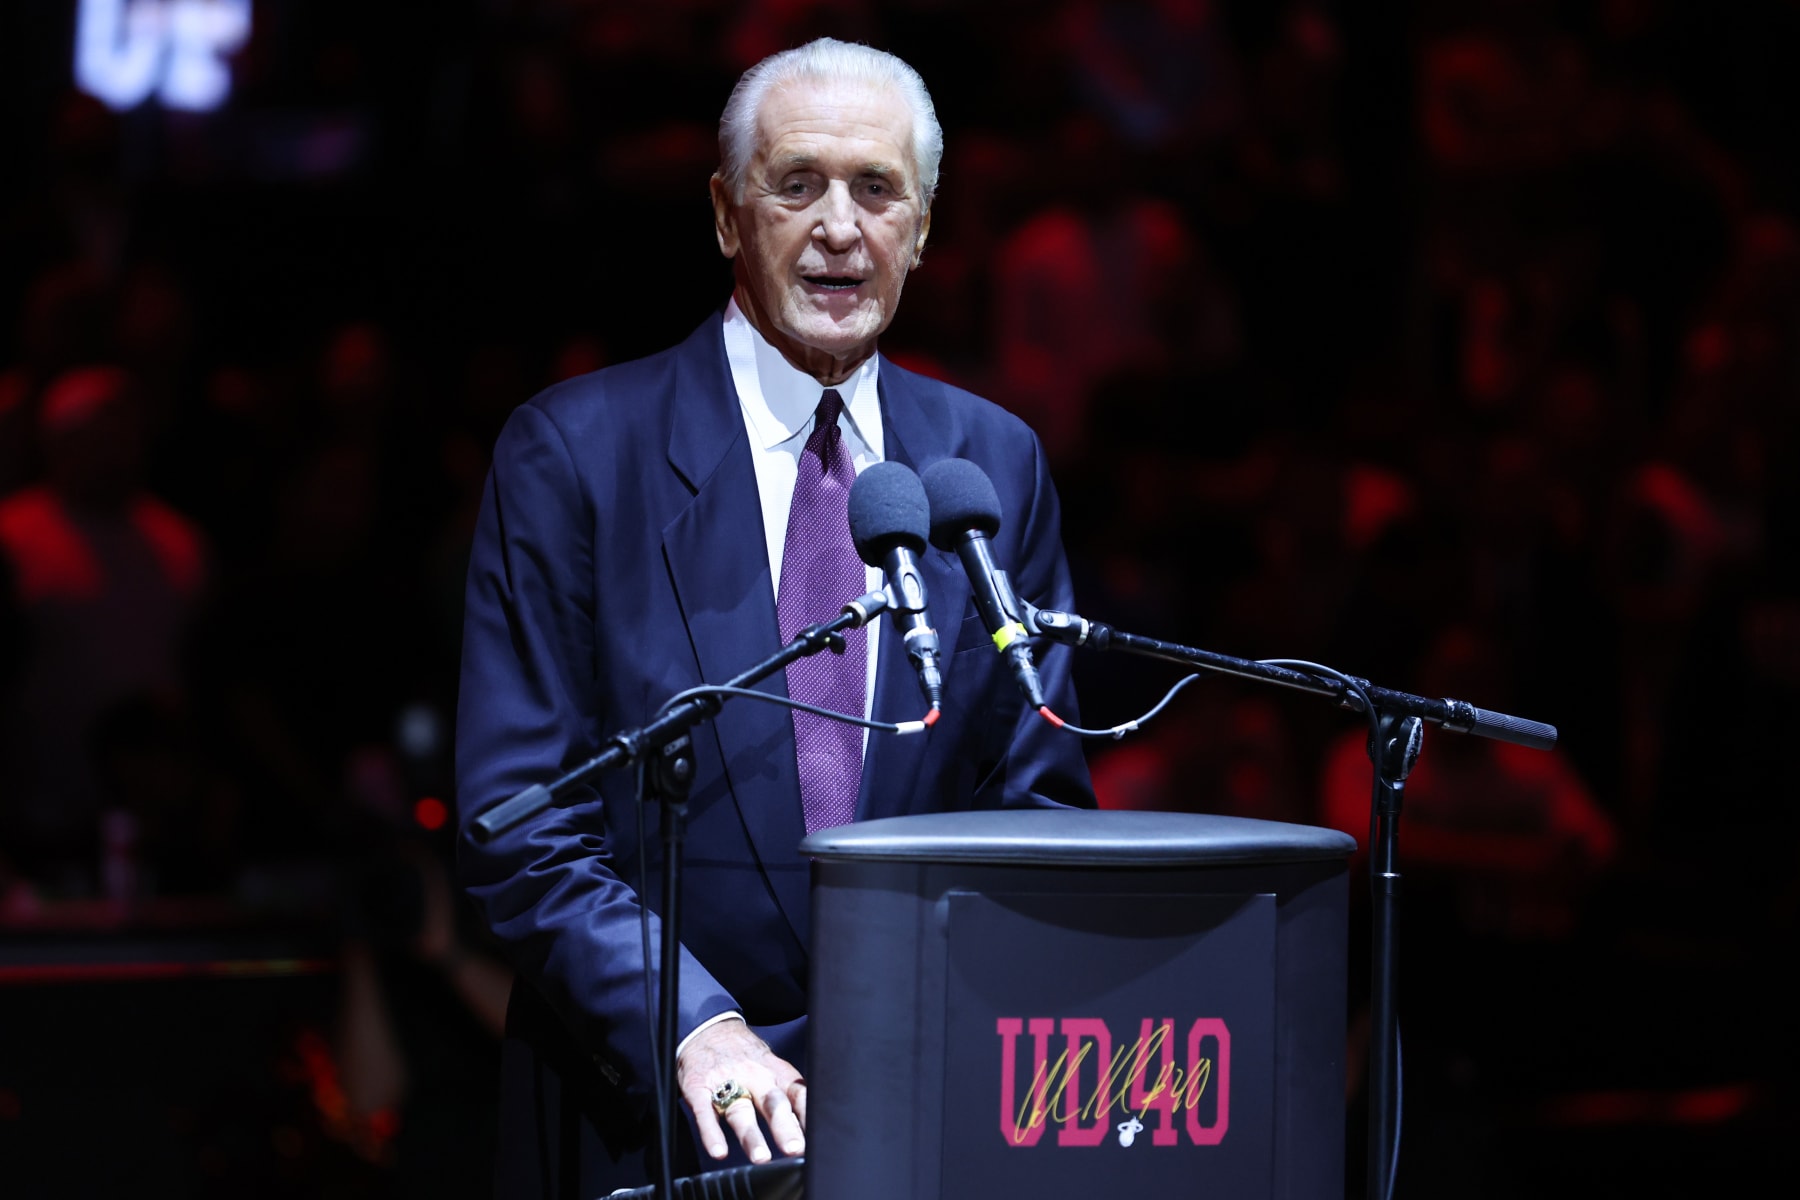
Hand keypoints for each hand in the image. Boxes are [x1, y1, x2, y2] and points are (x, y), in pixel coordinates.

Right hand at [676, 1018, 805, 1162]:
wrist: (706, 1027)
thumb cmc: (743, 1054)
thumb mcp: (770, 1064)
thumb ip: (788, 1091)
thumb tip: (811, 1122)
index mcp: (774, 1070)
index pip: (797, 1092)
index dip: (807, 1113)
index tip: (817, 1136)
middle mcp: (753, 1076)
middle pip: (772, 1103)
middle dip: (784, 1127)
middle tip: (794, 1148)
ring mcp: (725, 1082)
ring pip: (740, 1111)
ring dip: (751, 1136)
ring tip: (761, 1157)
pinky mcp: (699, 1088)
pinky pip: (704, 1113)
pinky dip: (711, 1133)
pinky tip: (718, 1151)